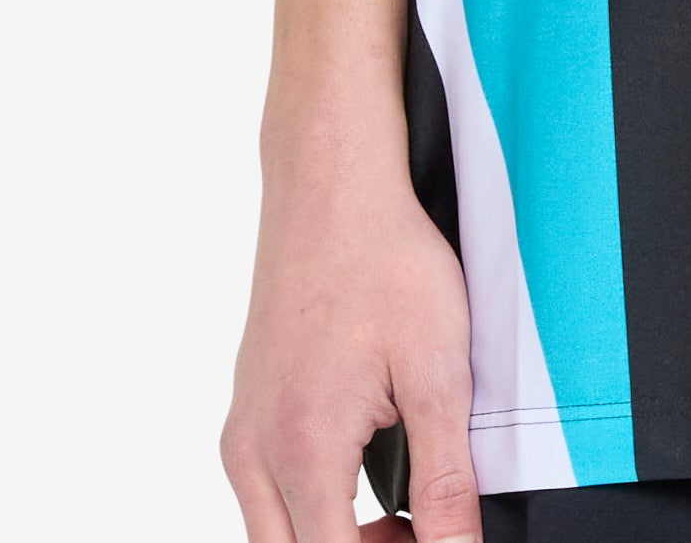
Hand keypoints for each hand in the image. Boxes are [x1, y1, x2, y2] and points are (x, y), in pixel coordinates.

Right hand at [220, 128, 482, 542]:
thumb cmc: (387, 260)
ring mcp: (243, 427)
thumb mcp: (439, 372)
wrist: (333, 184)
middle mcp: (255, 450)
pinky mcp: (248, 404)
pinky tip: (370, 471)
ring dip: (337, 537)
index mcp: (302, 451)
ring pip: (277, 530)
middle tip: (427, 530)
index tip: (439, 541)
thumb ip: (447, 480)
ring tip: (408, 510)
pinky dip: (315, 504)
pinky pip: (268, 489)